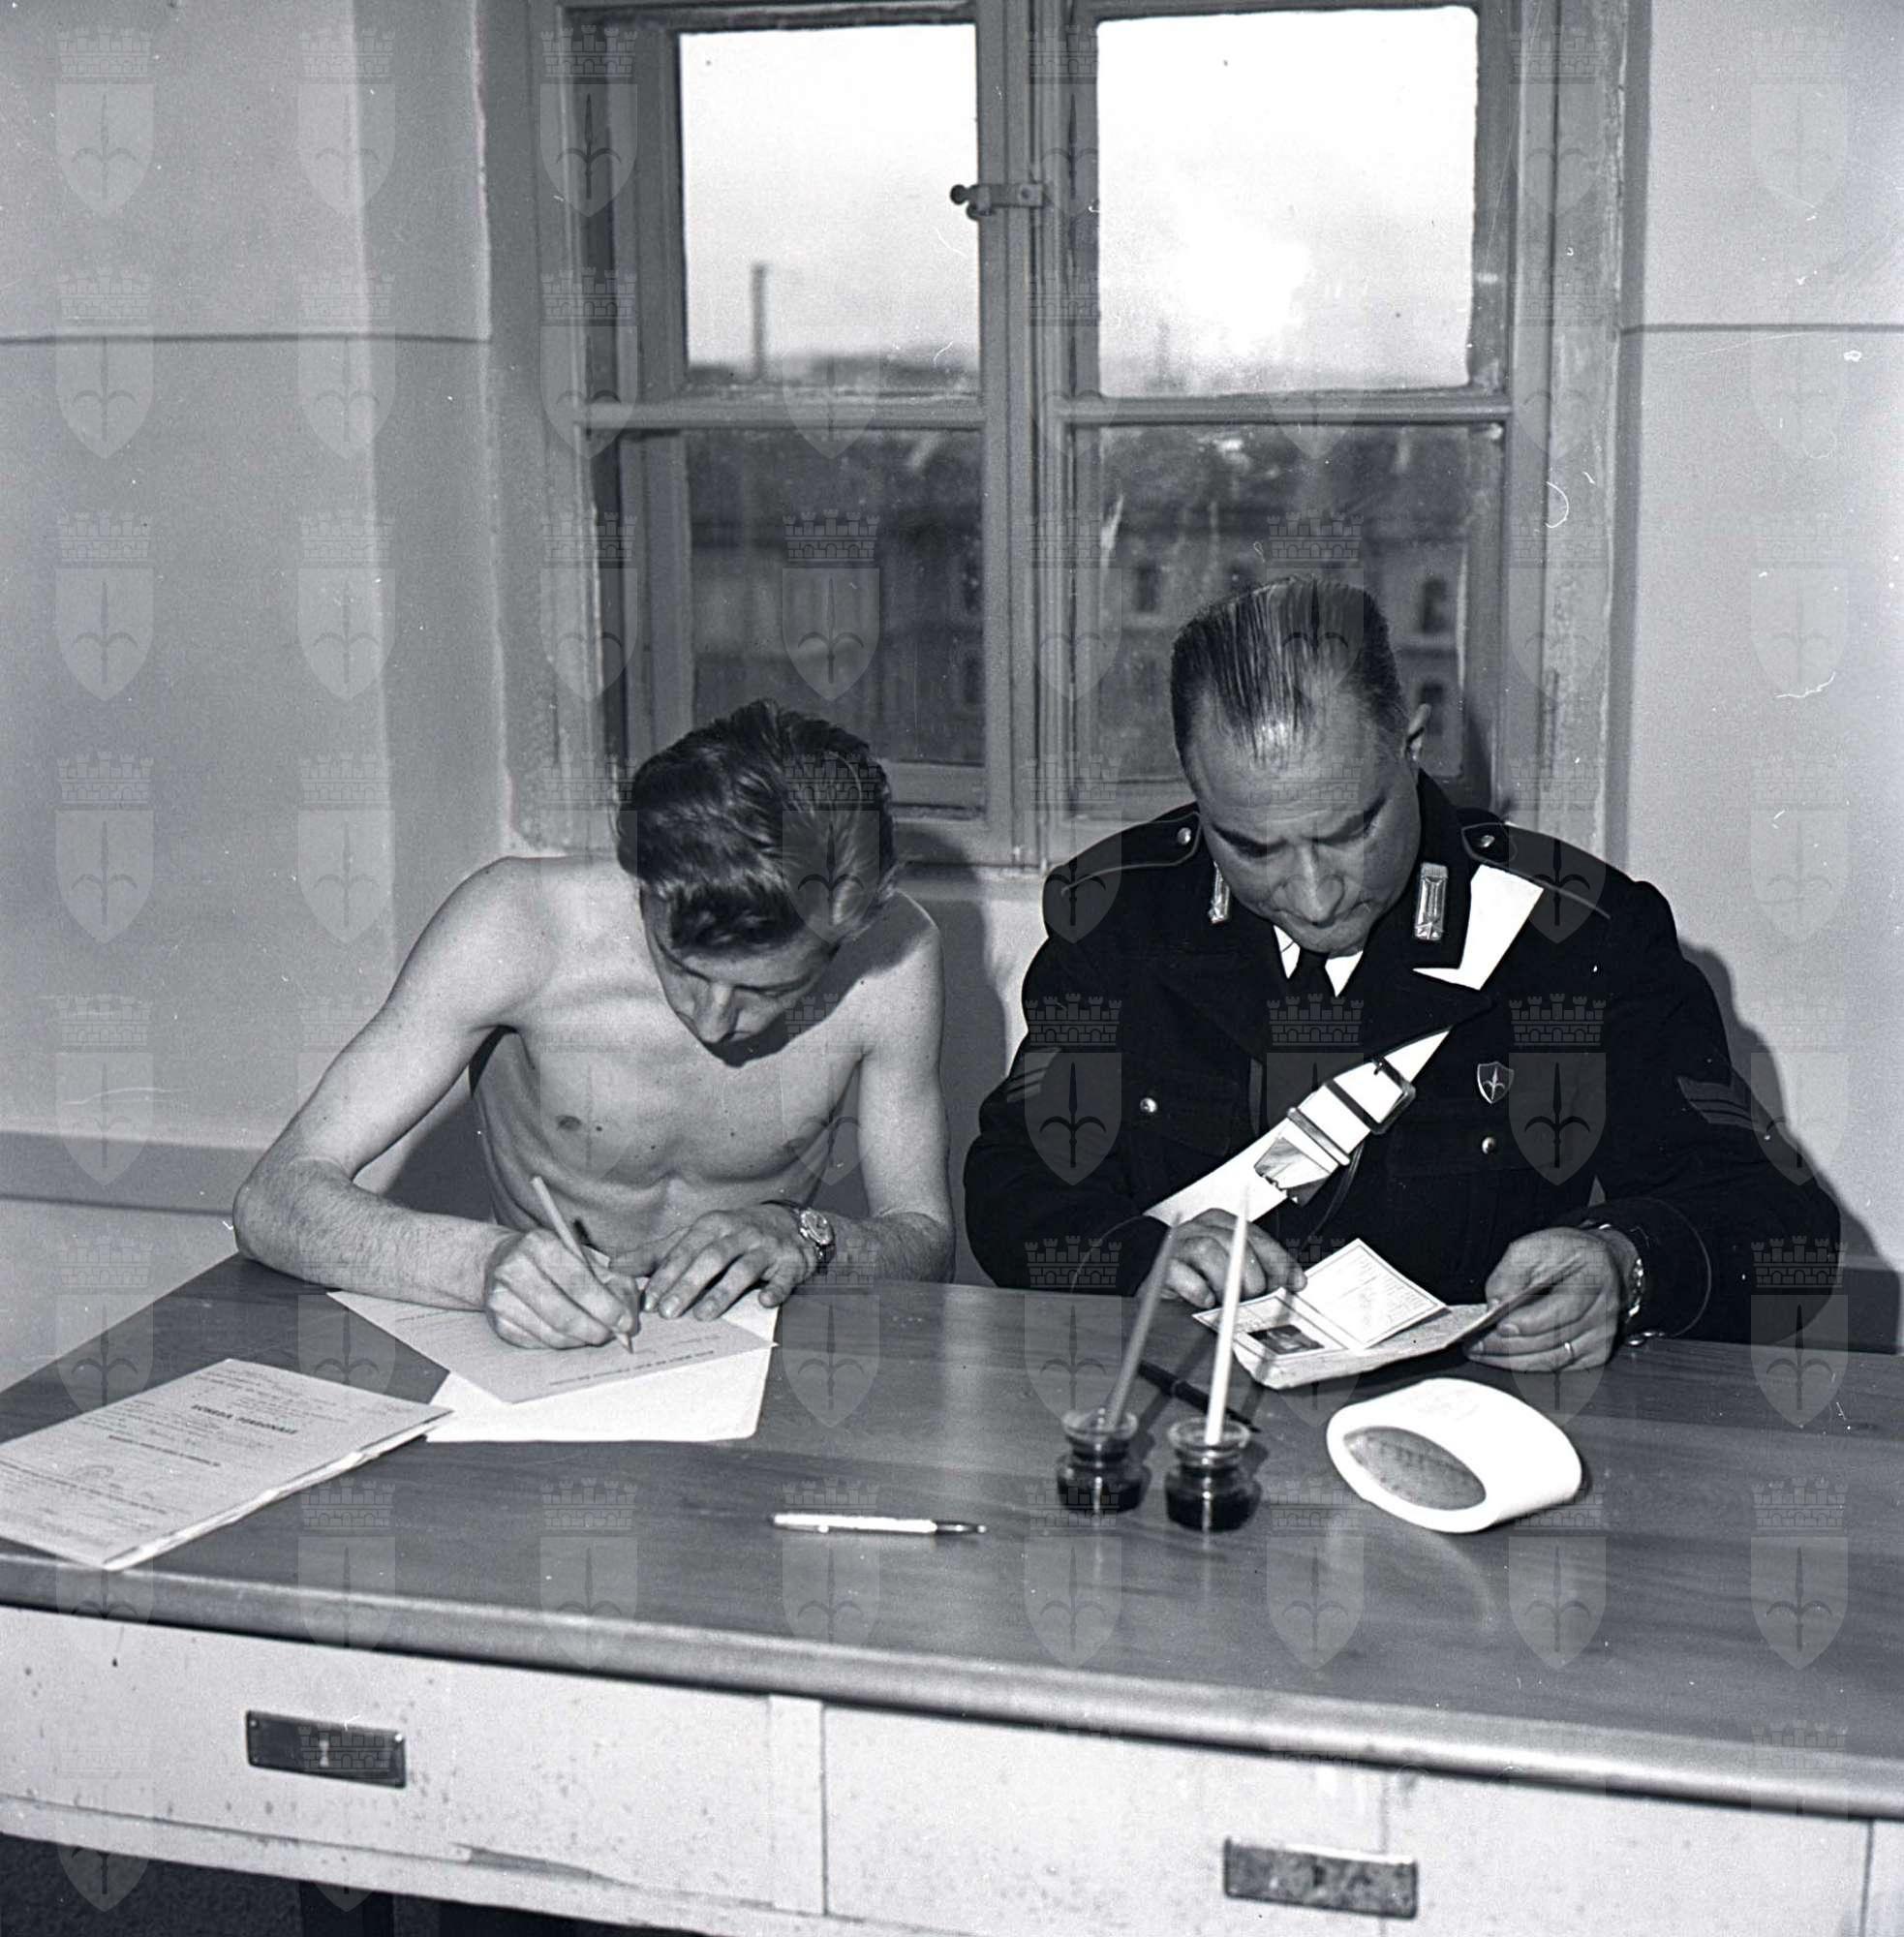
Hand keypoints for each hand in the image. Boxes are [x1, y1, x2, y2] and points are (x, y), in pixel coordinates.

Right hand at [482, 1228, 641, 1349]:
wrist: (497, 1261)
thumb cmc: (549, 1258)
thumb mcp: (580, 1255)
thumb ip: (610, 1280)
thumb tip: (629, 1315)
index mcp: (539, 1244)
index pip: (578, 1282)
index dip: (606, 1307)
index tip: (626, 1322)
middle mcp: (515, 1269)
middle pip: (563, 1314)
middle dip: (596, 1329)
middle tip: (614, 1334)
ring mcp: (502, 1299)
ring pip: (552, 1334)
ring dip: (581, 1339)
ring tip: (597, 1333)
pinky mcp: (498, 1324)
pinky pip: (540, 1343)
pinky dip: (563, 1342)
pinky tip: (572, 1334)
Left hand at [641, 1205, 814, 1319]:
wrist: (790, 1223)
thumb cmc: (733, 1234)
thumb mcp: (697, 1237)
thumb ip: (659, 1253)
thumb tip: (616, 1265)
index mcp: (712, 1226)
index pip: (685, 1249)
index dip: (666, 1274)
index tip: (648, 1300)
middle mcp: (738, 1232)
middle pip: (711, 1257)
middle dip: (688, 1284)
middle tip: (668, 1312)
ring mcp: (766, 1247)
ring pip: (743, 1268)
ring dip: (723, 1292)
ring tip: (704, 1315)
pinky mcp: (790, 1262)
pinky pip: (784, 1277)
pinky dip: (775, 1289)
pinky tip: (764, 1303)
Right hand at [1158, 1209, 1305, 1310]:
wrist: (1150, 1275)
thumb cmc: (1194, 1275)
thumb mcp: (1229, 1270)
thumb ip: (1254, 1272)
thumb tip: (1286, 1288)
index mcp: (1220, 1225)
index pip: (1257, 1236)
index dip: (1279, 1261)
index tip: (1295, 1282)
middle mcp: (1200, 1230)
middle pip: (1236, 1241)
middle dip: (1252, 1275)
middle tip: (1255, 1298)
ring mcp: (1179, 1246)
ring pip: (1209, 1250)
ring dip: (1226, 1281)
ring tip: (1230, 1302)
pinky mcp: (1161, 1267)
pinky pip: (1179, 1271)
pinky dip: (1196, 1288)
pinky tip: (1206, 1301)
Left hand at [1462, 1227, 1628, 1371]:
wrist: (1602, 1265)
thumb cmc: (1568, 1254)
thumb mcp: (1535, 1247)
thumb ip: (1511, 1274)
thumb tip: (1494, 1305)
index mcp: (1592, 1280)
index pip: (1558, 1311)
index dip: (1525, 1323)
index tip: (1496, 1326)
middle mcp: (1602, 1313)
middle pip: (1551, 1340)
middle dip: (1508, 1345)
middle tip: (1476, 1344)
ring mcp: (1601, 1337)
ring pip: (1552, 1360)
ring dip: (1513, 1361)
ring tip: (1483, 1353)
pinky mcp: (1595, 1353)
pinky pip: (1558, 1367)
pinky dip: (1528, 1365)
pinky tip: (1505, 1359)